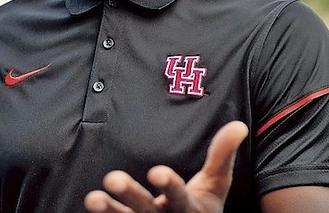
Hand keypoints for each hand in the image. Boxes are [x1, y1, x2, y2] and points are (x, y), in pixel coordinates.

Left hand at [84, 121, 248, 212]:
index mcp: (188, 208)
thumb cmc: (202, 208)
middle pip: (145, 210)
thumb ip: (222, 155)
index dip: (168, 185)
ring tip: (92, 198)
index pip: (178, 196)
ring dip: (109, 211)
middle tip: (112, 177)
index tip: (156, 171)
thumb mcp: (216, 185)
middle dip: (130, 196)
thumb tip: (239, 125)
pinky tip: (89, 207)